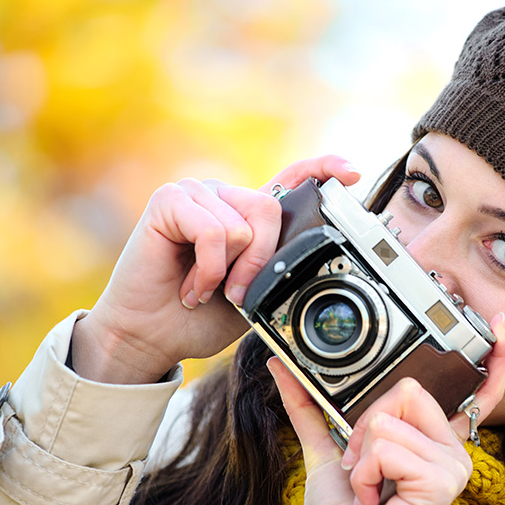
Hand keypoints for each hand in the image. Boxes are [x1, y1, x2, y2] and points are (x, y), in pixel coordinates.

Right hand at [71, 156, 360, 383]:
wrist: (152, 336)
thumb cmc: (199, 317)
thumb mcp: (253, 294)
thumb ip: (274, 270)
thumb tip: (306, 259)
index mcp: (246, 215)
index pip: (289, 180)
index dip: (321, 169)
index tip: (351, 172)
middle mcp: (223, 197)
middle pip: (270, 209)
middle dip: (262, 261)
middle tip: (236, 293)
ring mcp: (196, 193)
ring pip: (243, 225)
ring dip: (228, 272)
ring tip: (203, 288)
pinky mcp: (169, 200)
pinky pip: (214, 232)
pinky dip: (208, 269)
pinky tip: (189, 284)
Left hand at [267, 313, 504, 504]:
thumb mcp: (325, 448)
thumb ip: (309, 406)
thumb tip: (281, 366)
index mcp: (434, 439)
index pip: (478, 390)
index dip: (495, 354)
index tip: (498, 323)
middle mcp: (451, 450)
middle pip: (405, 389)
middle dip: (365, 427)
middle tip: (365, 467)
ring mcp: (452, 467)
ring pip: (388, 419)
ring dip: (359, 456)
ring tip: (367, 486)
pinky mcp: (440, 482)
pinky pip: (385, 446)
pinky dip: (363, 472)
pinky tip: (372, 499)